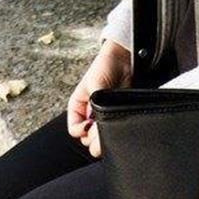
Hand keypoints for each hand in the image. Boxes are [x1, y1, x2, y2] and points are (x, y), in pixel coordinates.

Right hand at [67, 40, 130, 158]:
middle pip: (87, 138)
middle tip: (100, 128)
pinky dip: (115, 133)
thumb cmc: (106, 66)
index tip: (89, 125)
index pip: (74, 130)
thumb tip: (94, 125)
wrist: (125, 60)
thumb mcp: (95, 85)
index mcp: (77, 108)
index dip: (81, 131)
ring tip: (109, 126)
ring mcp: (102, 119)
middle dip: (93, 137)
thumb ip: (94, 106)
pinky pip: (113, 132)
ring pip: (99, 138)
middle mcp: (88, 116)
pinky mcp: (115, 118)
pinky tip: (117, 126)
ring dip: (104, 136)